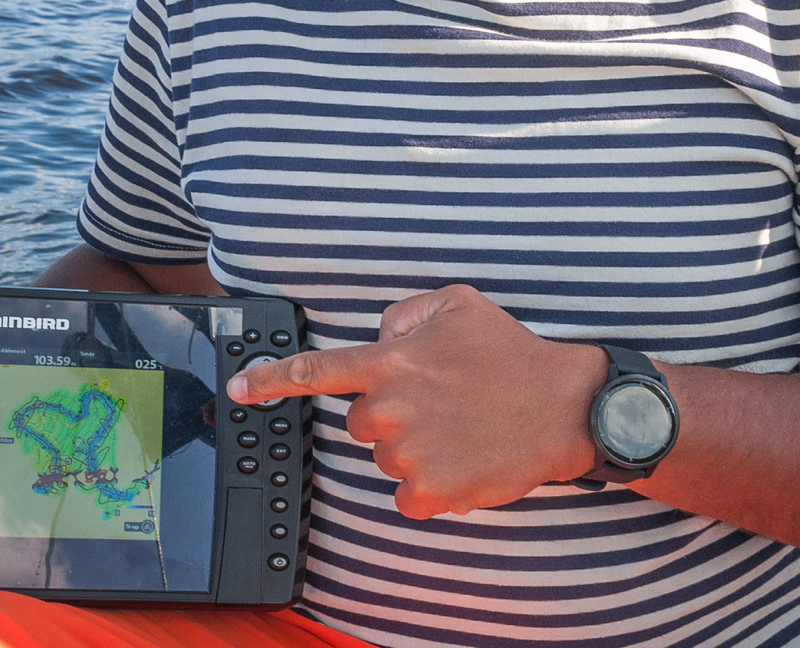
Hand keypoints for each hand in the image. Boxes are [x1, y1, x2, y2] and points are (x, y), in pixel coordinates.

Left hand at [225, 285, 606, 518]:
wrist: (563, 407)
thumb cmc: (511, 353)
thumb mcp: (456, 304)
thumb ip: (403, 315)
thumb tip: (378, 339)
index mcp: (389, 362)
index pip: (315, 371)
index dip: (269, 380)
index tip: (236, 390)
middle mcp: (388, 408)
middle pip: (360, 422)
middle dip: (390, 414)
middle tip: (440, 404)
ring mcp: (406, 453)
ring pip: (386, 457)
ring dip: (415, 448)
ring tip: (461, 428)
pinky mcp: (428, 493)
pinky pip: (408, 495)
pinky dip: (431, 485)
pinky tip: (464, 458)